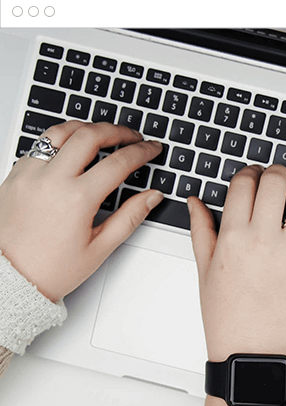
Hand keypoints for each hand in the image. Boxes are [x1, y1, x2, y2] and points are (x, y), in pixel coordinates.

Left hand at [0, 121, 163, 302]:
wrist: (10, 277)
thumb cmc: (51, 268)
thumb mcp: (100, 247)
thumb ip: (130, 217)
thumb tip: (152, 197)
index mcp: (77, 199)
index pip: (118, 163)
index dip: (141, 151)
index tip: (151, 148)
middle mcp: (51, 179)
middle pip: (89, 135)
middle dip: (117, 131)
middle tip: (132, 136)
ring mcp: (29, 173)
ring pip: (61, 132)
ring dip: (86, 128)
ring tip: (102, 134)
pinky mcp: (15, 174)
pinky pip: (40, 146)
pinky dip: (60, 141)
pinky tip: (72, 150)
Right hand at [188, 164, 285, 405]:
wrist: (252, 354)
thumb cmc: (228, 319)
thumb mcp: (205, 272)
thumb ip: (201, 231)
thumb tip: (196, 202)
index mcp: (232, 237)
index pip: (244, 184)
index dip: (250, 173)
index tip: (254, 176)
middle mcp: (263, 240)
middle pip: (275, 183)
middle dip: (278, 172)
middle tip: (281, 175)